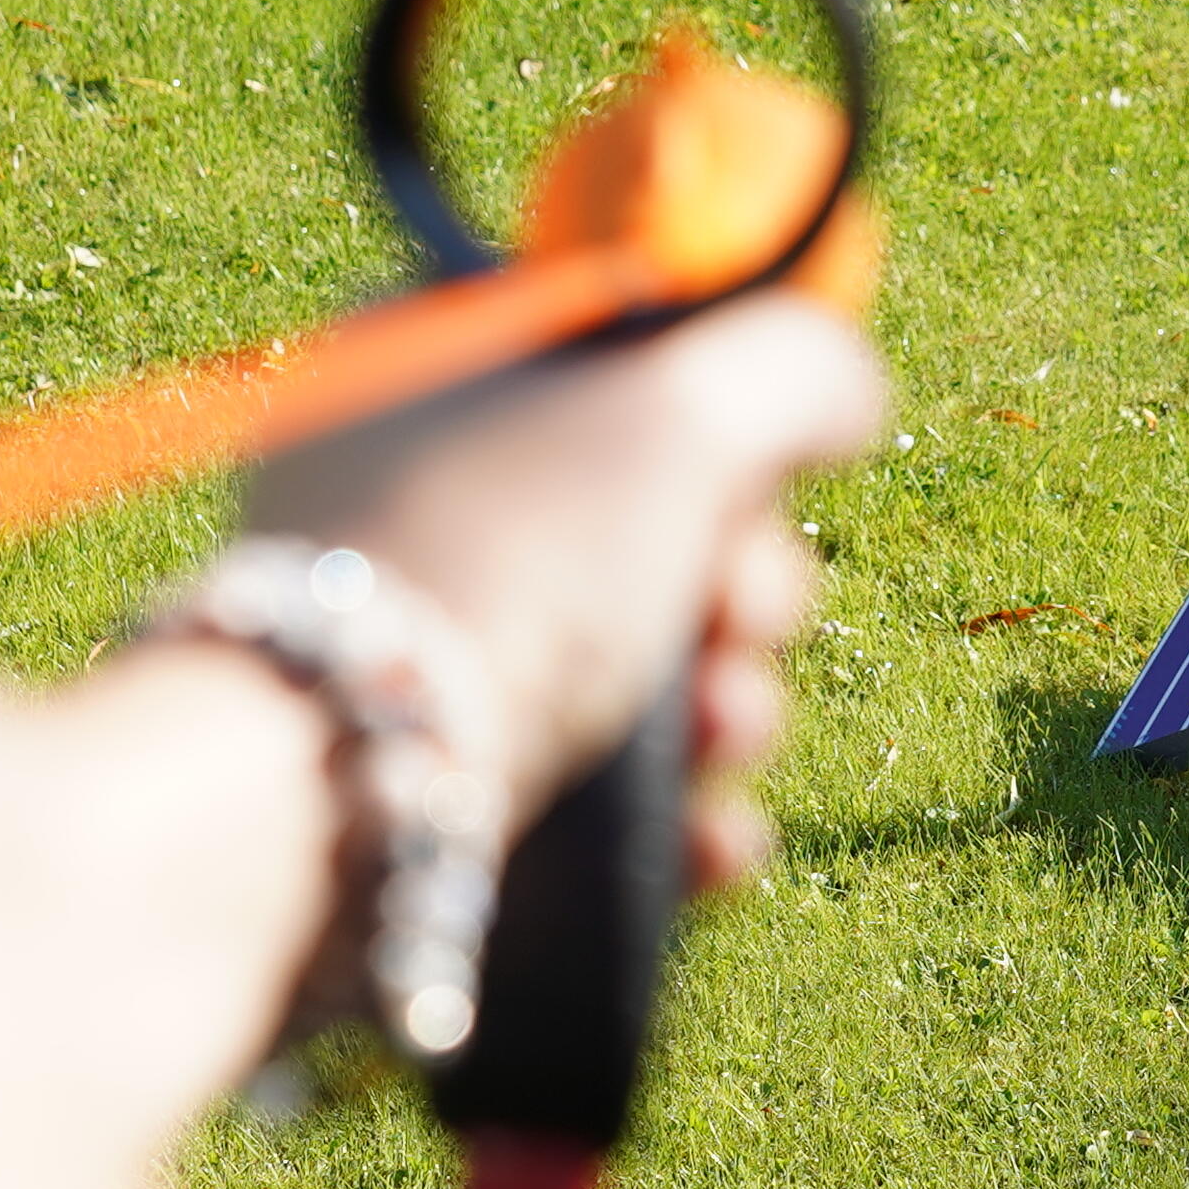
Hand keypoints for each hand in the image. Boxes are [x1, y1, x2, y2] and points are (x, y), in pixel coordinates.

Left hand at [242, 292, 885, 897]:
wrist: (344, 798)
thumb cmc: (505, 565)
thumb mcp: (676, 411)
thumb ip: (790, 367)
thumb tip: (844, 388)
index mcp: (430, 369)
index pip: (613, 354)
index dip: (716, 407)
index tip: (756, 463)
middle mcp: (416, 502)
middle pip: (653, 522)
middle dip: (746, 587)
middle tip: (740, 617)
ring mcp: (425, 656)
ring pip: (643, 667)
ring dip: (732, 708)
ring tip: (719, 738)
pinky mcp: (441, 794)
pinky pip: (603, 793)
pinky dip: (676, 814)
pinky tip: (706, 834)